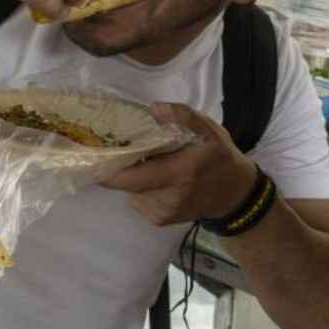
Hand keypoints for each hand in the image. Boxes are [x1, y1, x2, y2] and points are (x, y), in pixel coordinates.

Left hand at [100, 103, 256, 225]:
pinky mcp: (159, 220)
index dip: (107, 167)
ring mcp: (161, 212)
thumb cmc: (221, 159)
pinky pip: (139, 199)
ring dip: (136, 176)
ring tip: (152, 163)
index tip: (93, 152)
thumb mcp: (211, 131)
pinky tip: (160, 180)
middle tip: (124, 148)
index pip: (130, 177)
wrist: (235, 197)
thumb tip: (153, 108)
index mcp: (179, 172)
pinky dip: (143, 188)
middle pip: (127, 182)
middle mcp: (167, 197)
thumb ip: (184, 116)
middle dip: (122, 165)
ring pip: (132, 190)